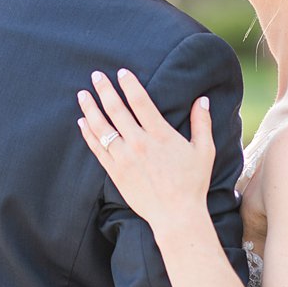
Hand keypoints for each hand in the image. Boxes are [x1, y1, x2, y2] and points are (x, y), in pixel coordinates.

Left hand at [77, 69, 214, 228]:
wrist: (176, 214)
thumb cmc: (193, 183)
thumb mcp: (204, 151)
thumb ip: (202, 123)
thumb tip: (201, 100)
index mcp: (160, 134)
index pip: (140, 101)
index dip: (130, 84)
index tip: (122, 72)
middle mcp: (139, 143)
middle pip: (116, 109)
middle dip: (104, 90)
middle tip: (96, 76)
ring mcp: (124, 158)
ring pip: (102, 127)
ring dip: (90, 108)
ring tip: (82, 95)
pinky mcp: (115, 172)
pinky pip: (97, 148)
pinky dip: (88, 133)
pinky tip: (82, 122)